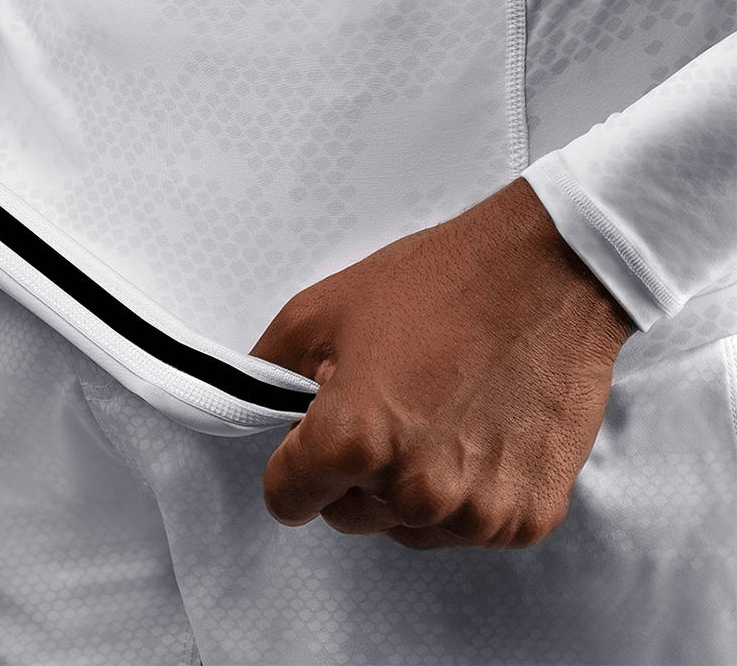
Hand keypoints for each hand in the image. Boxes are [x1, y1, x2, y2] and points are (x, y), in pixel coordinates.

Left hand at [249, 178, 633, 548]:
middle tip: (387, 405)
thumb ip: (266, 369)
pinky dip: (467, 490)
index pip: (286, 500)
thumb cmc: (437, 282)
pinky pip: (468, 525)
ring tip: (439, 411)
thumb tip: (250, 402)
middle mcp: (415, 491)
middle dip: (352, 471)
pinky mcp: (527, 516)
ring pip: (409, 526)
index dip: (293, 466)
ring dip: (411, 484)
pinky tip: (480, 429)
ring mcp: (477, 511)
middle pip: (347, 514)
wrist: (545, 271)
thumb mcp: (322, 310)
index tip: (310, 441)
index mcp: (354, 441)